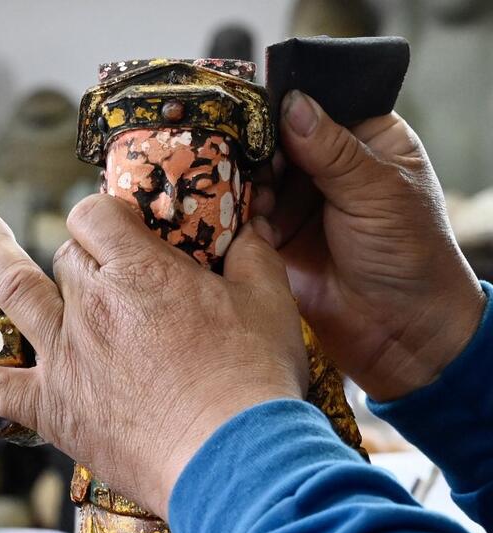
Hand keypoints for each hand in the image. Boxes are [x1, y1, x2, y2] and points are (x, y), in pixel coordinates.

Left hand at [0, 195, 306, 517]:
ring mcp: (64, 355)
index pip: (95, 215)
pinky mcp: (52, 406)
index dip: (103, 212)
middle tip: (93, 258)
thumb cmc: (250, 382)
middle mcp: (91, 304)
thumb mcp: (267, 304)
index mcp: (139, 272)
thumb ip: (252, 256)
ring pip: (12, 290)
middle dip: (79, 250)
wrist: (232, 459)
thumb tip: (249, 227)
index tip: (116, 222)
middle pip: (65, 255)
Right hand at [256, 90, 485, 400]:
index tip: (254, 96)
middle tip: (235, 142)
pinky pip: (242, 212)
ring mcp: (294, 200)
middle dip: (255, 140)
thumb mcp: (377, 192)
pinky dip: (233, 209)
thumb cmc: (409, 255)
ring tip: (236, 180)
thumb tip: (291, 103)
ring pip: (253, 172)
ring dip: (242, 176)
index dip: (287, 98)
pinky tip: (230, 208)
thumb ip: (332, 149)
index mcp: (362, 139)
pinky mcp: (271, 235)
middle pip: (276, 136)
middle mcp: (324, 165)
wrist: (397, 329)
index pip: (318, 103)